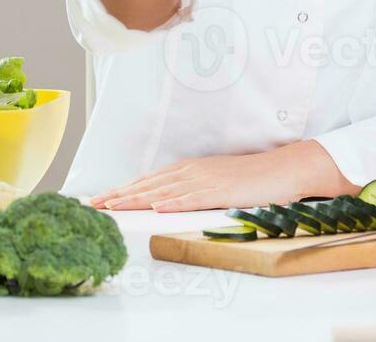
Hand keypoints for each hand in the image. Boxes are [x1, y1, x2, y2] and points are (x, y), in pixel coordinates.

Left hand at [89, 140, 359, 211]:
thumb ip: (192, 191)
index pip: (148, 181)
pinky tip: (157, 207)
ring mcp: (205, 180)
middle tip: (92, 204)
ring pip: (163, 191)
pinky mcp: (221, 191)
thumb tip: (167, 203)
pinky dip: (173, 202)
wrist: (283, 169)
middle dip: (118, 194)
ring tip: (112, 207)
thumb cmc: (251, 178)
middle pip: (148, 184)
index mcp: (189, 169)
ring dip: (136, 199)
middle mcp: (191, 171)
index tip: (99, 199)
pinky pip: (193, 197)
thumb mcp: (216, 183)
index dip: (122, 190)